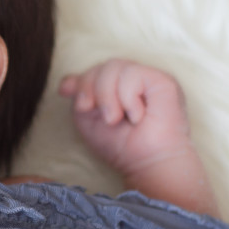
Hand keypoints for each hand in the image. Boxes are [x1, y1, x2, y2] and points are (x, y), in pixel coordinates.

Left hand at [58, 59, 193, 177]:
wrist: (147, 162)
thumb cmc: (120, 146)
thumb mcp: (88, 120)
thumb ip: (79, 97)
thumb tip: (65, 85)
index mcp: (115, 87)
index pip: (91, 71)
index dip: (80, 83)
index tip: (82, 107)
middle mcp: (130, 80)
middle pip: (99, 67)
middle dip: (91, 91)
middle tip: (103, 118)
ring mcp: (146, 78)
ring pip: (113, 66)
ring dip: (108, 97)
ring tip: (116, 119)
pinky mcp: (163, 80)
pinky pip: (132, 74)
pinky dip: (127, 97)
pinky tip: (137, 115)